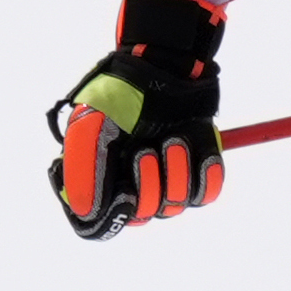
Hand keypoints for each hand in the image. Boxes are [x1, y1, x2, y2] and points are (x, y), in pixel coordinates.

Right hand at [47, 0, 227, 239]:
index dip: (111, 220)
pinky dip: (205, 173)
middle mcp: (128, 185)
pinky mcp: (195, 168)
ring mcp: (164, 178)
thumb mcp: (91, 125)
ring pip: (174, 205)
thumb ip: (84, 168)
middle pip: (141, 217)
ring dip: (176, 171)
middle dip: (148, 184)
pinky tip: (197, 147)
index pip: (98, 227)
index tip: (124, 196)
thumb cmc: (121, 92)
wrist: (164, 64)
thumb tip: (87, 213)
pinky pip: (206, 193)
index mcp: (96, 180)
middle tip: (146, 149)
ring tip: (173, 137)